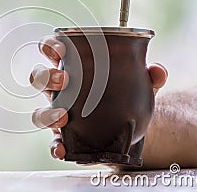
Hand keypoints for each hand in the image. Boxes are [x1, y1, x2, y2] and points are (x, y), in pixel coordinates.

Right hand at [29, 36, 167, 159]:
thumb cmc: (123, 97)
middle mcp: (61, 91)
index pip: (52, 51)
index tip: (60, 49)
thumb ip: (148, 76)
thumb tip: (157, 71)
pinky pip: (52, 143)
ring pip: (39, 112)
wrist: (128, 128)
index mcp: (73, 69)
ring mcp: (59, 115)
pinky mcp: (64, 139)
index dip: (50, 47)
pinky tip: (62, 149)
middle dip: (46, 77)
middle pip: (39, 78)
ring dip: (47, 113)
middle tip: (64, 80)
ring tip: (63, 116)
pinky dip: (54, 147)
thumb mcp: (138, 84)